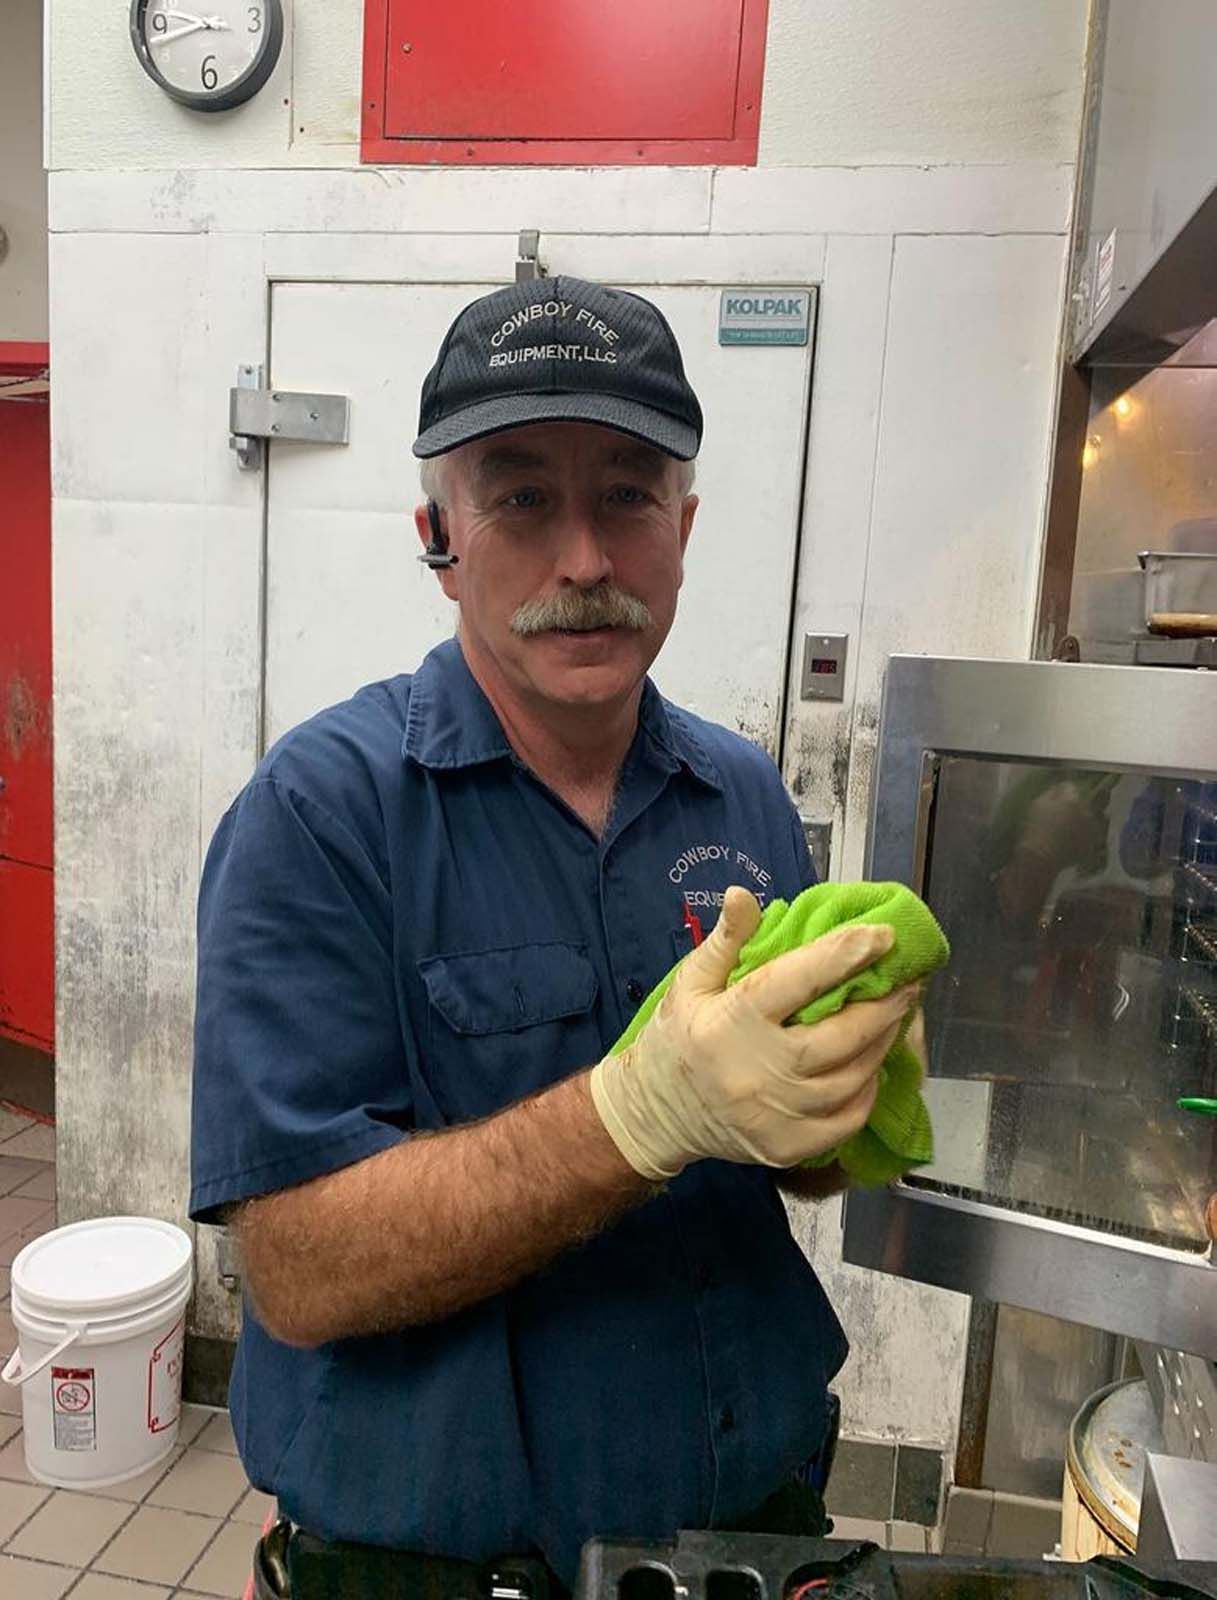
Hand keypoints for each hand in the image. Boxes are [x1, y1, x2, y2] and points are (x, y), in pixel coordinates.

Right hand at [588, 887, 914, 1178]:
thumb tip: (742, 894)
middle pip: (839, 1039)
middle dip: (882, 1008)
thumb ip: (725, 941)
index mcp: (731, 1022)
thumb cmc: (677, 1039)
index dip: (841, 956)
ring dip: (881, 1045)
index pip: (794, 983)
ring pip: (850, 1080)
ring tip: (896, 1017)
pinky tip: (870, 1064)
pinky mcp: (787, 1146)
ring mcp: (775, 1115)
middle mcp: (757, 1071)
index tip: (882, 936)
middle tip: (909, 983)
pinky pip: (846, 1118)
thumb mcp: (690, 984)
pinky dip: (867, 1090)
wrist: (654, 1116)